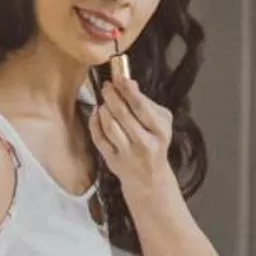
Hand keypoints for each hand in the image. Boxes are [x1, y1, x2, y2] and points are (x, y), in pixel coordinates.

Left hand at [89, 69, 175, 192]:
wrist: (149, 178)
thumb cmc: (155, 143)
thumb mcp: (160, 123)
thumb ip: (146, 103)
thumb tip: (129, 83)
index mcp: (160, 131)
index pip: (142, 108)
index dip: (128, 91)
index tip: (119, 78)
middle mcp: (145, 143)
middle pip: (123, 115)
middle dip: (112, 96)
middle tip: (107, 86)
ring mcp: (127, 154)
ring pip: (110, 126)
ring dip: (104, 109)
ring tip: (104, 100)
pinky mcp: (113, 161)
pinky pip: (99, 138)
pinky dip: (95, 123)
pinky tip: (96, 113)